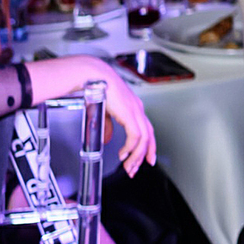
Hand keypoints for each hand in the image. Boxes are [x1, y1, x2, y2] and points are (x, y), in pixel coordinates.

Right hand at [24, 56, 156, 177]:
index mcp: (133, 107)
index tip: (145, 158)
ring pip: (143, 139)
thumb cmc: (98, 88)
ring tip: (128, 166)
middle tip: (137, 168)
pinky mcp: (130, 114)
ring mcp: (136, 111)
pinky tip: (123, 155)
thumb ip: (107, 126)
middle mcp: (138, 109)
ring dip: (136, 155)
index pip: (146, 129)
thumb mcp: (104, 111)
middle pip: (149, 136)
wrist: (94, 76)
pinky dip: (131, 148)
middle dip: (144, 154)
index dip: (147, 145)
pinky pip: (135, 136)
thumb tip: (106, 141)